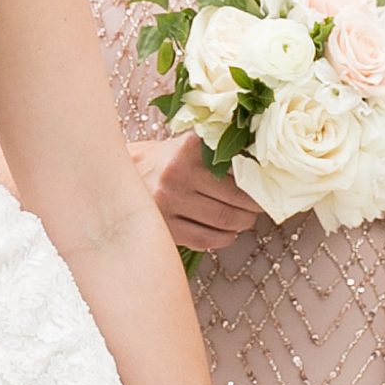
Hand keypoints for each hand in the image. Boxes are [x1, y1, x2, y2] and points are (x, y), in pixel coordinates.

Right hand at [137, 132, 266, 260]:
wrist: (115, 178)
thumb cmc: (162, 161)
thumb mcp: (186, 146)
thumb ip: (217, 150)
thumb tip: (261, 162)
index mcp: (188, 149)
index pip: (237, 166)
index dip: (258, 178)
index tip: (270, 183)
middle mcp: (177, 174)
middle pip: (235, 198)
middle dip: (254, 206)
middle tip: (260, 206)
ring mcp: (168, 203)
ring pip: (224, 221)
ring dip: (242, 223)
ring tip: (245, 220)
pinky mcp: (163, 227)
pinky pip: (206, 239)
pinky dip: (224, 239)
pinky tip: (227, 233)